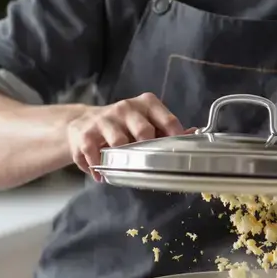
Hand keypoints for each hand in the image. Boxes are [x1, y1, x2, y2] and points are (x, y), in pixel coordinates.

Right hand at [67, 92, 187, 179]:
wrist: (82, 122)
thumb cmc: (122, 124)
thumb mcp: (145, 121)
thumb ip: (167, 128)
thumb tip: (194, 134)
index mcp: (146, 104)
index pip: (168, 121)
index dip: (176, 139)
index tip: (178, 153)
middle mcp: (126, 108)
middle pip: (144, 131)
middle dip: (147, 148)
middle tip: (147, 162)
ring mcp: (105, 119)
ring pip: (119, 142)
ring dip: (121, 160)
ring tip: (120, 167)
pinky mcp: (86, 133)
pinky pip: (94, 154)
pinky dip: (98, 168)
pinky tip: (101, 173)